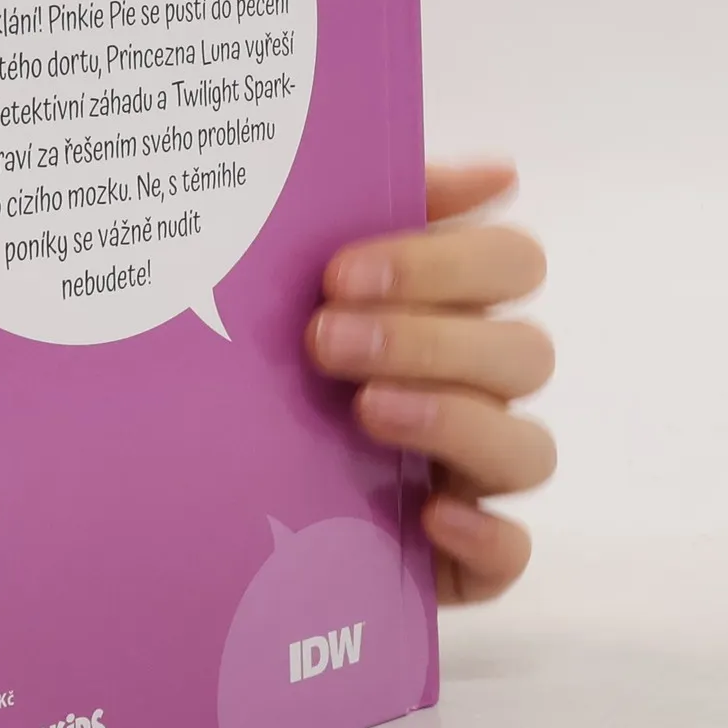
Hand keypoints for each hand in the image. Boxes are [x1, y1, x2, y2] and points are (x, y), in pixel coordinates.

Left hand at [305, 162, 554, 602]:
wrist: (198, 465)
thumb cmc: (269, 341)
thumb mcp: (303, 264)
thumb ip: (380, 201)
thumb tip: (499, 170)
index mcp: (457, 305)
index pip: (512, 263)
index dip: (442, 262)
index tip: (341, 271)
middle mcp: (481, 385)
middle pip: (525, 352)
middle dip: (427, 340)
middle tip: (324, 340)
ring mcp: (474, 474)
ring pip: (529, 449)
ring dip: (455, 421)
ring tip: (366, 411)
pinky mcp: (457, 557)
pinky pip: (511, 556)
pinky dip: (487, 538)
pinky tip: (431, 515)